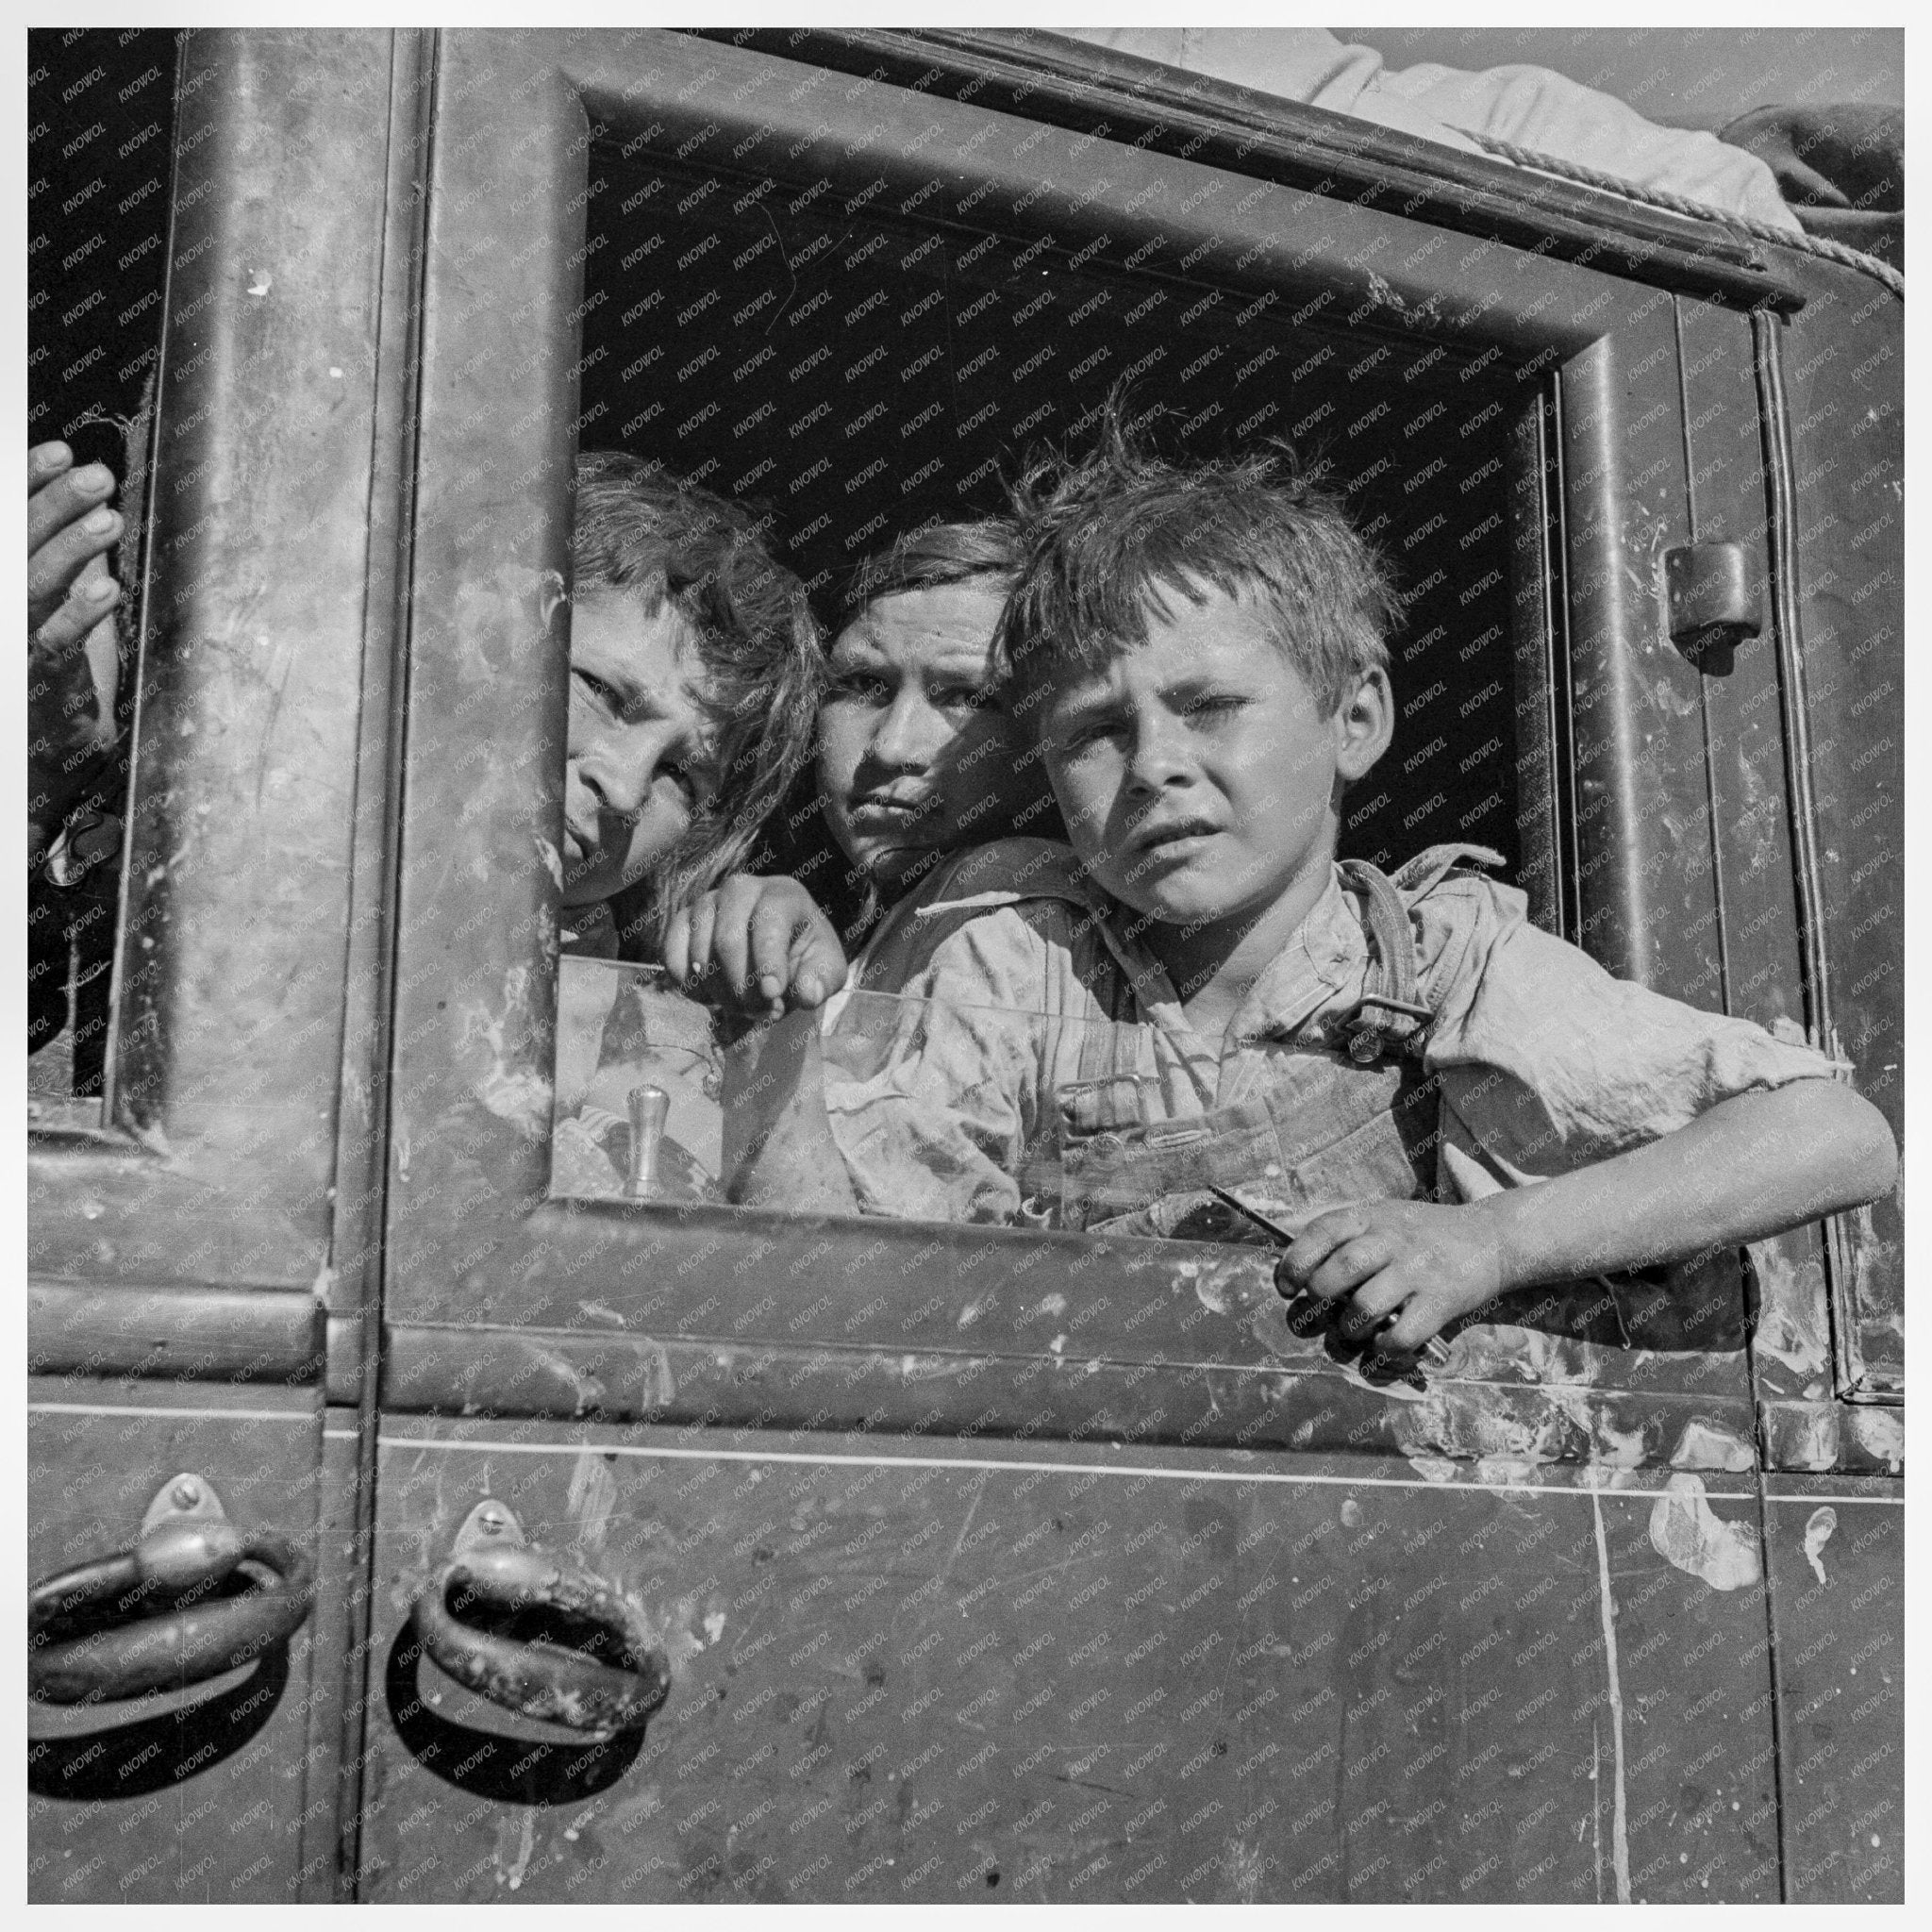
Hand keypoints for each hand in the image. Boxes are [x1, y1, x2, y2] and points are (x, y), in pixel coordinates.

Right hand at [29, 443, 122, 857]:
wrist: (25, 763)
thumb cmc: (38, 678)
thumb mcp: (45, 617)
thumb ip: (56, 568)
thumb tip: (86, 514)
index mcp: (0, 584)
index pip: (1, 523)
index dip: (23, 483)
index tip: (54, 448)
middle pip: (12, 543)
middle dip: (50, 502)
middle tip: (92, 472)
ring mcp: (6, 637)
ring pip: (30, 581)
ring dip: (71, 546)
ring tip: (109, 515)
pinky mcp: (26, 679)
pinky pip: (54, 640)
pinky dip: (81, 610)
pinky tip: (108, 585)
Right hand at [661, 873, 847, 1015]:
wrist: (777, 949)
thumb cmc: (805, 956)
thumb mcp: (826, 970)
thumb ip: (821, 981)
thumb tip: (808, 994)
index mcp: (783, 894)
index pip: (769, 923)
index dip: (768, 962)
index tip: (772, 995)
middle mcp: (741, 889)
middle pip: (728, 940)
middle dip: (743, 987)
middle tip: (759, 1012)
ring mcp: (707, 902)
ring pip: (701, 952)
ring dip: (719, 992)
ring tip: (741, 1007)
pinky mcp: (682, 921)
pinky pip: (672, 955)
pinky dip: (689, 985)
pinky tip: (710, 996)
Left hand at [1274, 1197, 1507, 1357]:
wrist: (1490, 1238)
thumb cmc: (1420, 1235)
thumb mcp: (1380, 1217)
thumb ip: (1342, 1238)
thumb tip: (1290, 1272)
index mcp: (1369, 1217)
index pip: (1320, 1233)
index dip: (1294, 1263)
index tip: (1286, 1287)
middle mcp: (1392, 1240)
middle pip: (1339, 1270)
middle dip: (1319, 1297)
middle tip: (1321, 1309)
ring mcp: (1418, 1271)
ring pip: (1366, 1306)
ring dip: (1349, 1328)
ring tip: (1353, 1329)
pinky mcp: (1443, 1301)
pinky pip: (1403, 1335)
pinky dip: (1385, 1349)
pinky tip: (1384, 1345)